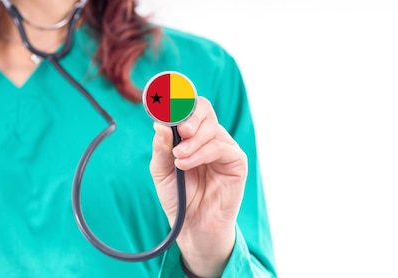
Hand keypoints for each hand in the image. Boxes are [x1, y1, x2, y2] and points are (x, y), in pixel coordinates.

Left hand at [150, 96, 247, 276]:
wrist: (192, 226)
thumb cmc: (178, 197)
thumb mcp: (161, 171)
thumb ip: (161, 148)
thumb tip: (160, 125)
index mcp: (192, 135)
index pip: (189, 107)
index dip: (178, 101)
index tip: (164, 105)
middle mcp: (210, 137)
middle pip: (204, 109)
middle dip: (190, 116)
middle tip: (180, 131)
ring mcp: (225, 148)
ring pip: (211, 129)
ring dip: (193, 142)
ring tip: (179, 158)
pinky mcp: (236, 162)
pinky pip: (220, 147)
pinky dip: (202, 153)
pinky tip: (186, 164)